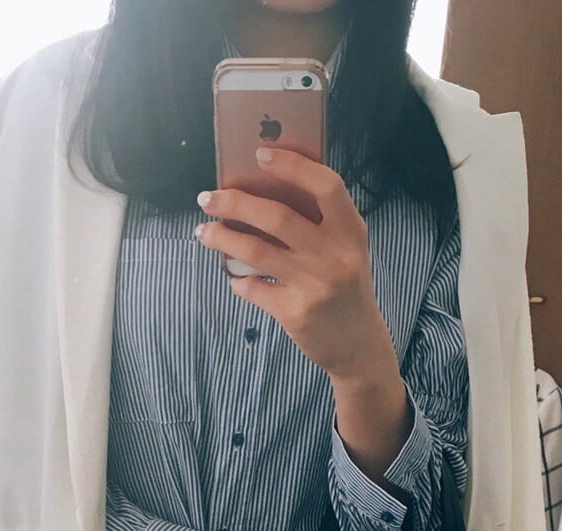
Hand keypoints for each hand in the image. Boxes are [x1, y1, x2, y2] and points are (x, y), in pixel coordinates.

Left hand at [195, 146, 395, 384]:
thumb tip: (263, 189)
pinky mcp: (295, 313)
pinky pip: (253, 288)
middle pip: (277, 217)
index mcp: (350, 231)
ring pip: (255, 251)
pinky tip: (233, 277)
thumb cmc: (345, 287)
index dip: (292, 167)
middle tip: (207, 198)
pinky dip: (237, 280)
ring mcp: (314, 285)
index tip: (260, 154)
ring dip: (222, 238)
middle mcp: (334, 255)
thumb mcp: (346, 249)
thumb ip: (319, 222)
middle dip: (234, 203)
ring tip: (203, 232)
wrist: (357, 345)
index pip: (325, 186)